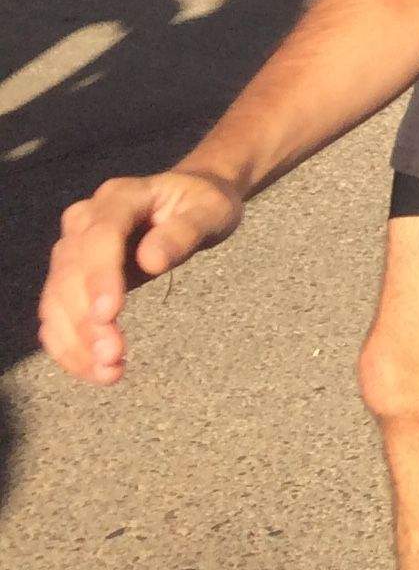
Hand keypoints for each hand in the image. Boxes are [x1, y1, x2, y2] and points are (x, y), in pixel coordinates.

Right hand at [38, 169, 244, 383]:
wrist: (187, 202)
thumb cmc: (201, 205)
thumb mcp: (210, 210)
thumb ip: (185, 231)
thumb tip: (151, 260)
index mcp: (120, 197)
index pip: (100, 236)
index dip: (100, 276)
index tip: (110, 315)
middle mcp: (83, 220)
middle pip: (71, 273)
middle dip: (86, 320)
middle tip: (112, 357)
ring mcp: (71, 249)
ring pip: (56, 300)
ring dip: (74, 342)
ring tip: (108, 373)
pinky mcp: (70, 278)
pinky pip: (57, 315)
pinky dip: (69, 346)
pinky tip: (93, 371)